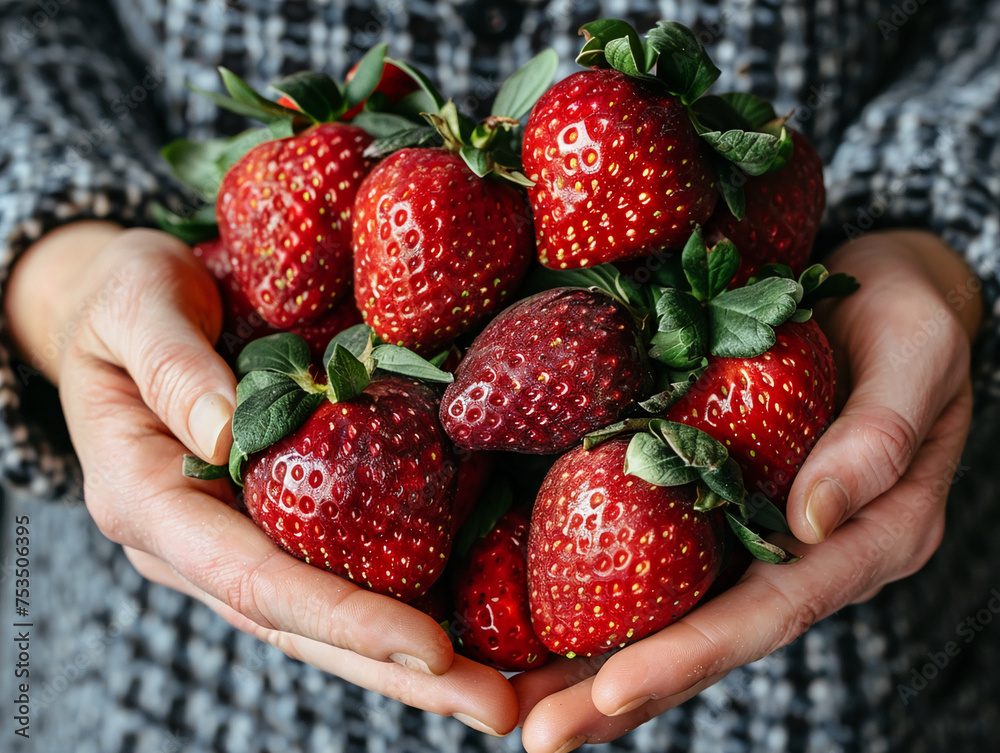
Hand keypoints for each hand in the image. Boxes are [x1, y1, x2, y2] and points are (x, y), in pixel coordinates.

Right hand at [5, 222, 517, 735]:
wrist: (120, 302)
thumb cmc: (123, 297)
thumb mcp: (134, 304)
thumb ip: (172, 366)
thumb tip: (226, 435)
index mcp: (150, 500)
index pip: (255, 580)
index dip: (342, 618)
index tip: (431, 649)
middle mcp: (198, 539)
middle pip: (302, 625)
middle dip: (399, 672)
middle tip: (496, 710)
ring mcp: (238, 533)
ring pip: (327, 614)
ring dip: (413, 660)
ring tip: (500, 693)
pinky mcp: (277, 512)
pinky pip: (341, 564)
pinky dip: (404, 597)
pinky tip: (474, 618)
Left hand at [510, 230, 981, 751]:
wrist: (886, 290)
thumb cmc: (911, 318)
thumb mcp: (917, 356)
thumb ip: (878, 441)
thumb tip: (812, 522)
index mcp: (867, 537)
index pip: (770, 611)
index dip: (690, 653)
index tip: (611, 690)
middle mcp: (806, 555)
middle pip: (707, 636)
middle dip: (619, 691)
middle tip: (536, 734)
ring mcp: (756, 533)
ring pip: (671, 612)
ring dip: (592, 663)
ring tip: (515, 704)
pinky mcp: (717, 501)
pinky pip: (657, 556)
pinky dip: (598, 592)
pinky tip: (535, 617)